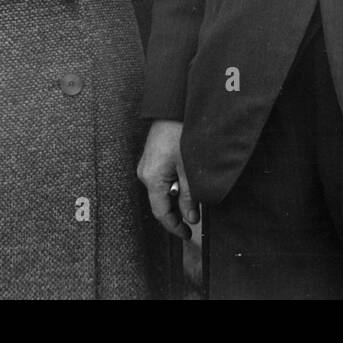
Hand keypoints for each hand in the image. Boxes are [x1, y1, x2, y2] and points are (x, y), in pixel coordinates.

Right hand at [136, 119, 198, 239]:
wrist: (174, 107)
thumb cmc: (180, 133)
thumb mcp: (189, 168)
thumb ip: (190, 195)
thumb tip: (191, 217)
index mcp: (152, 178)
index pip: (161, 212)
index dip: (175, 227)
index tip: (188, 235)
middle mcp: (145, 173)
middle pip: (161, 202)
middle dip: (179, 211)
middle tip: (197, 215)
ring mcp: (147, 165)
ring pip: (163, 190)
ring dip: (178, 196)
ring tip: (195, 194)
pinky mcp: (152, 157)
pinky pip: (162, 178)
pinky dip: (175, 184)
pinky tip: (187, 179)